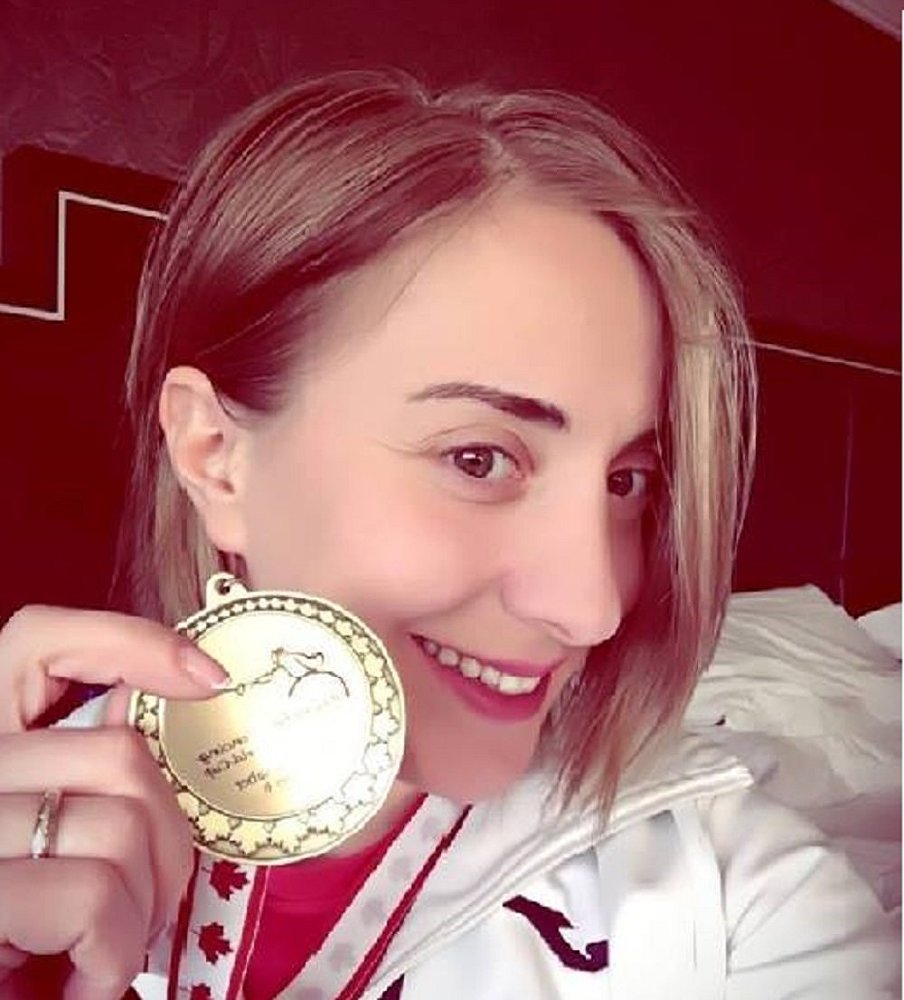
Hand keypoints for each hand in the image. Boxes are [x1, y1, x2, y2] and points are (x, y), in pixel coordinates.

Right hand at [0, 605, 227, 999]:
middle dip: (166, 843)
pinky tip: (82, 984)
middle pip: (119, 754)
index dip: (128, 641)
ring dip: (141, 911)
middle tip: (144, 909)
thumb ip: (75, 774)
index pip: (35, 641)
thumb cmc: (22, 939)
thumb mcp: (41, 847)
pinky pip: (91, 895)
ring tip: (106, 953)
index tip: (209, 677)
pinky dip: (110, 956)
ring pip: (121, 827)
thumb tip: (133, 708)